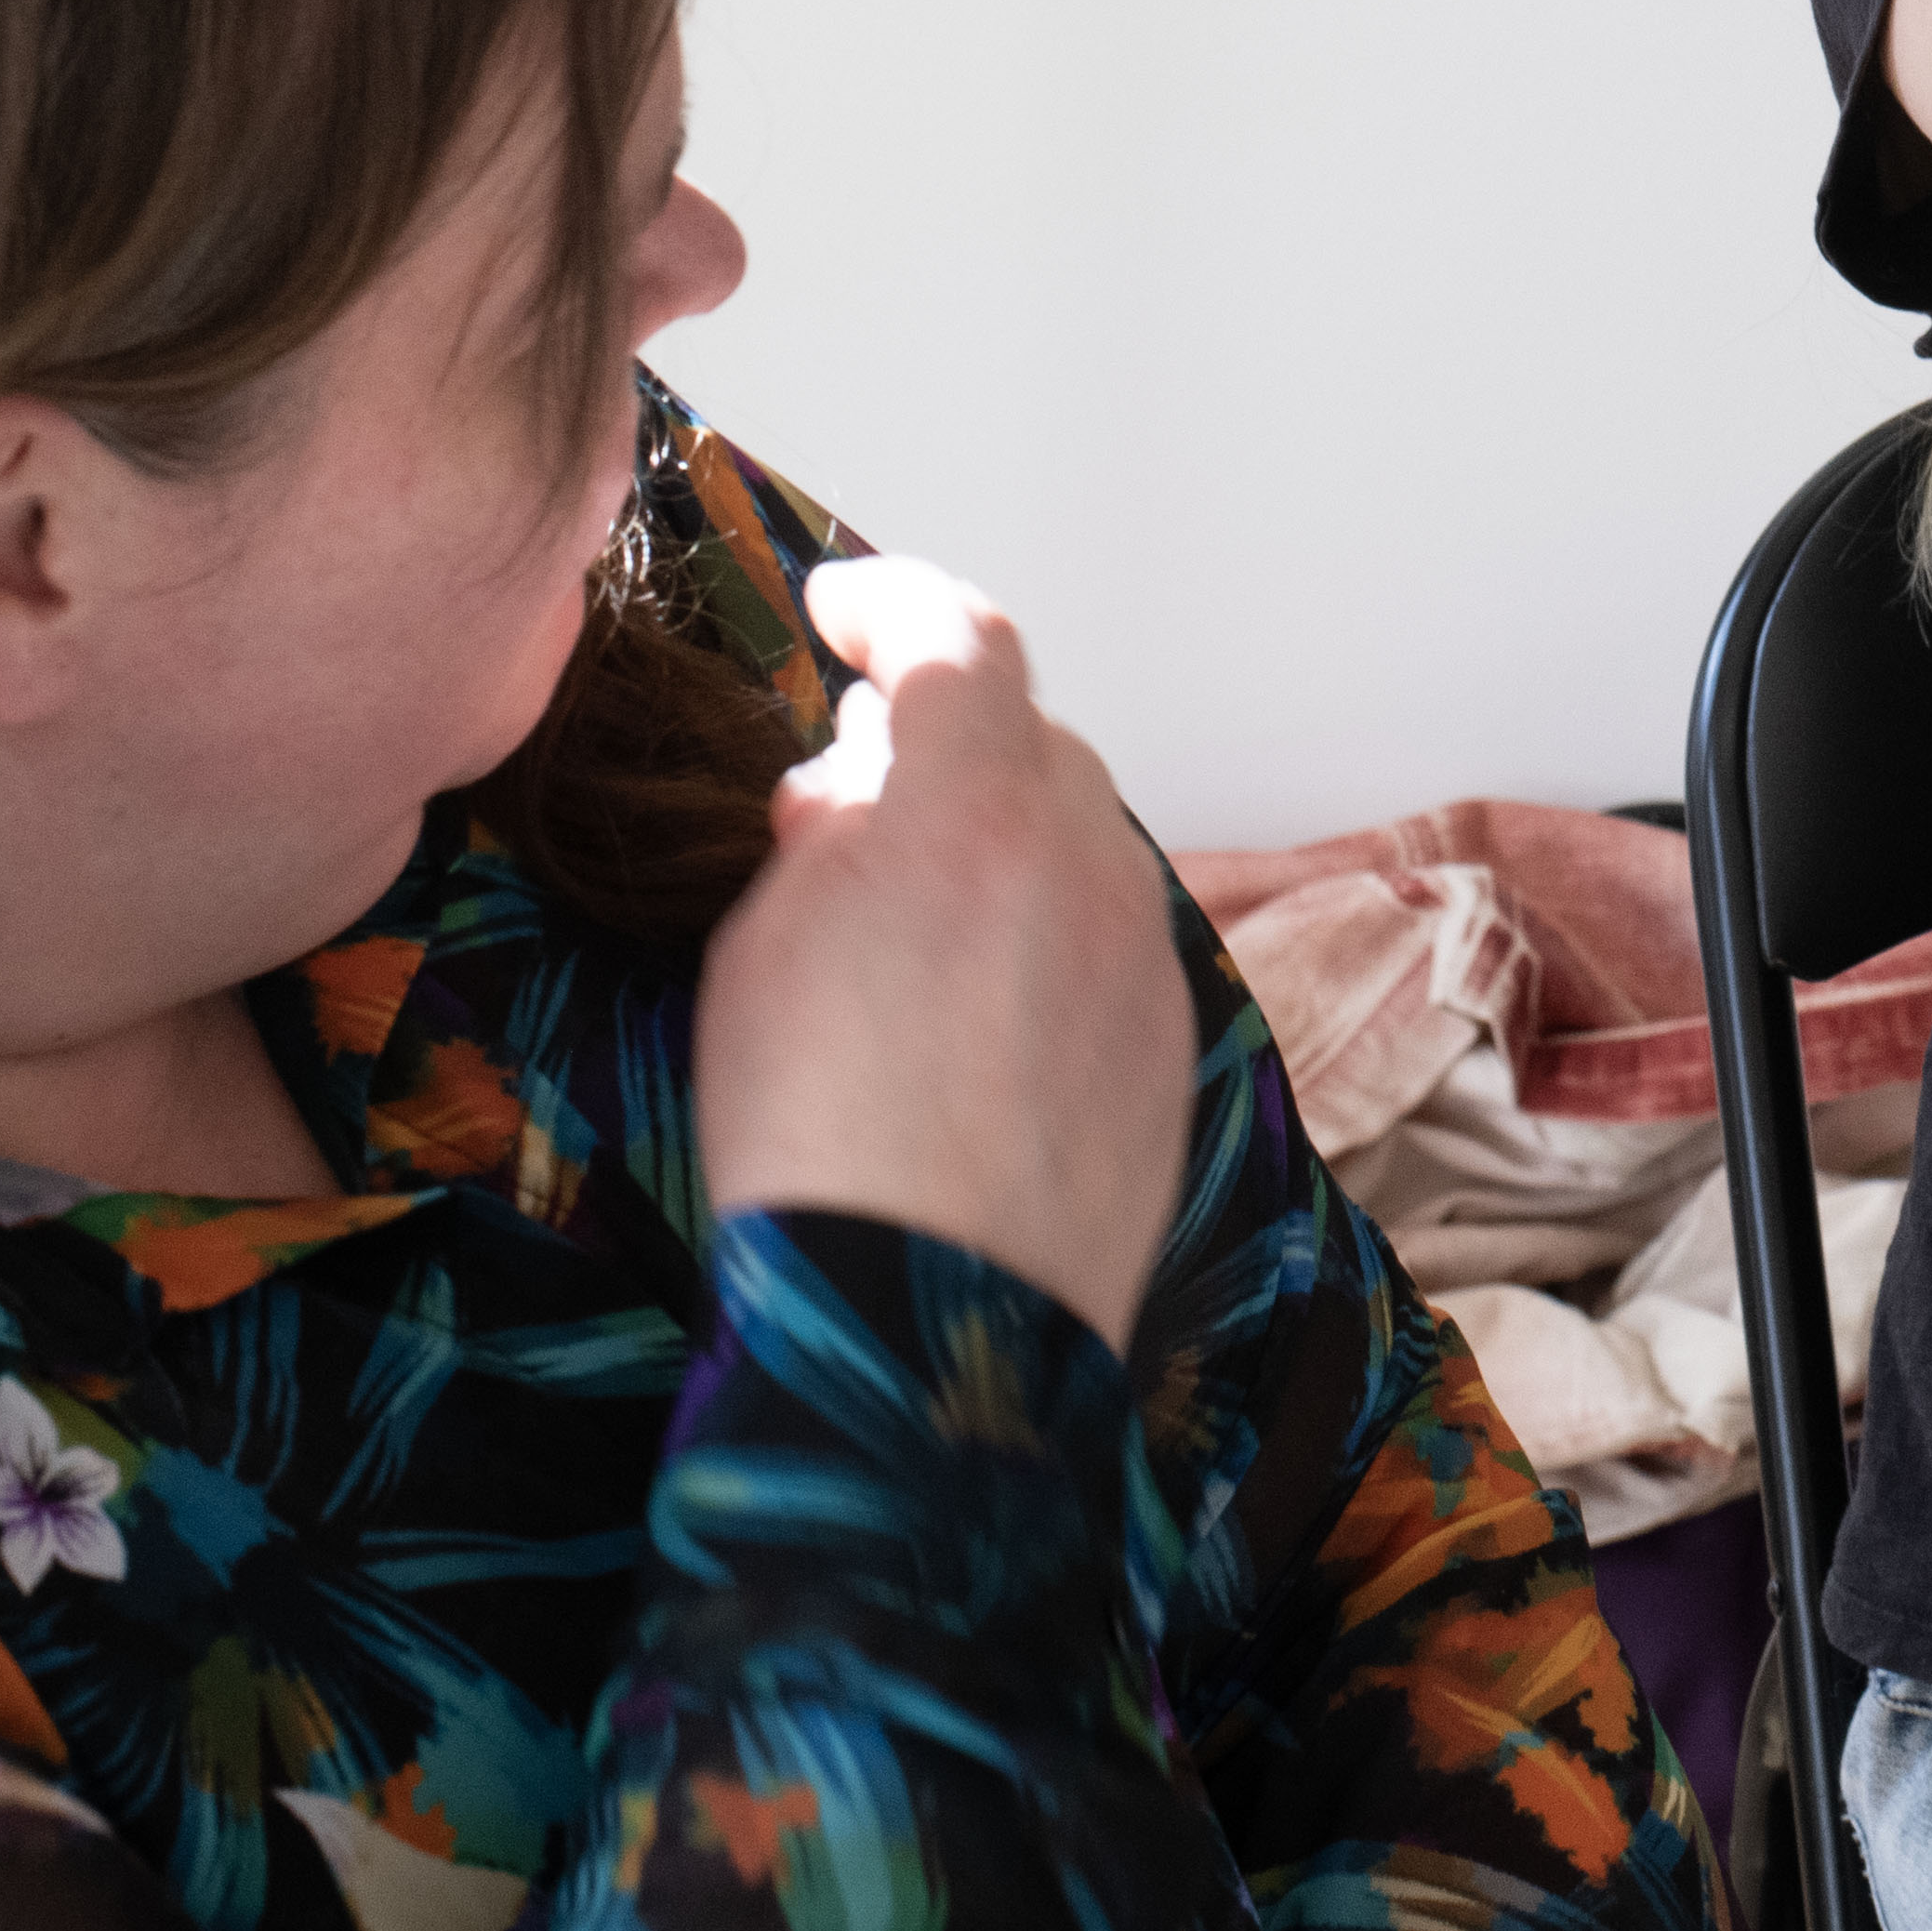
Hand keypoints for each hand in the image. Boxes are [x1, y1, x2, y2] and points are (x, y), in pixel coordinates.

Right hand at [693, 558, 1190, 1351]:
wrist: (925, 1324)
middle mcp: (1085, 860)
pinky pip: (1109, 938)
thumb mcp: (761, 950)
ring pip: (1080, 841)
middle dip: (947, 740)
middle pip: (1030, 743)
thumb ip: (822, 835)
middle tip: (858, 781)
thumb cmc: (810, 1137)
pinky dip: (1047, 929)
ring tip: (911, 907)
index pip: (959, 643)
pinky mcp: (1170, 1038)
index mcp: (974, 809)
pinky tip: (977, 1003)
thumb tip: (853, 780)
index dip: (897, 605)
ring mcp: (1143, 950)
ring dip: (1004, 839)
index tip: (843, 610)